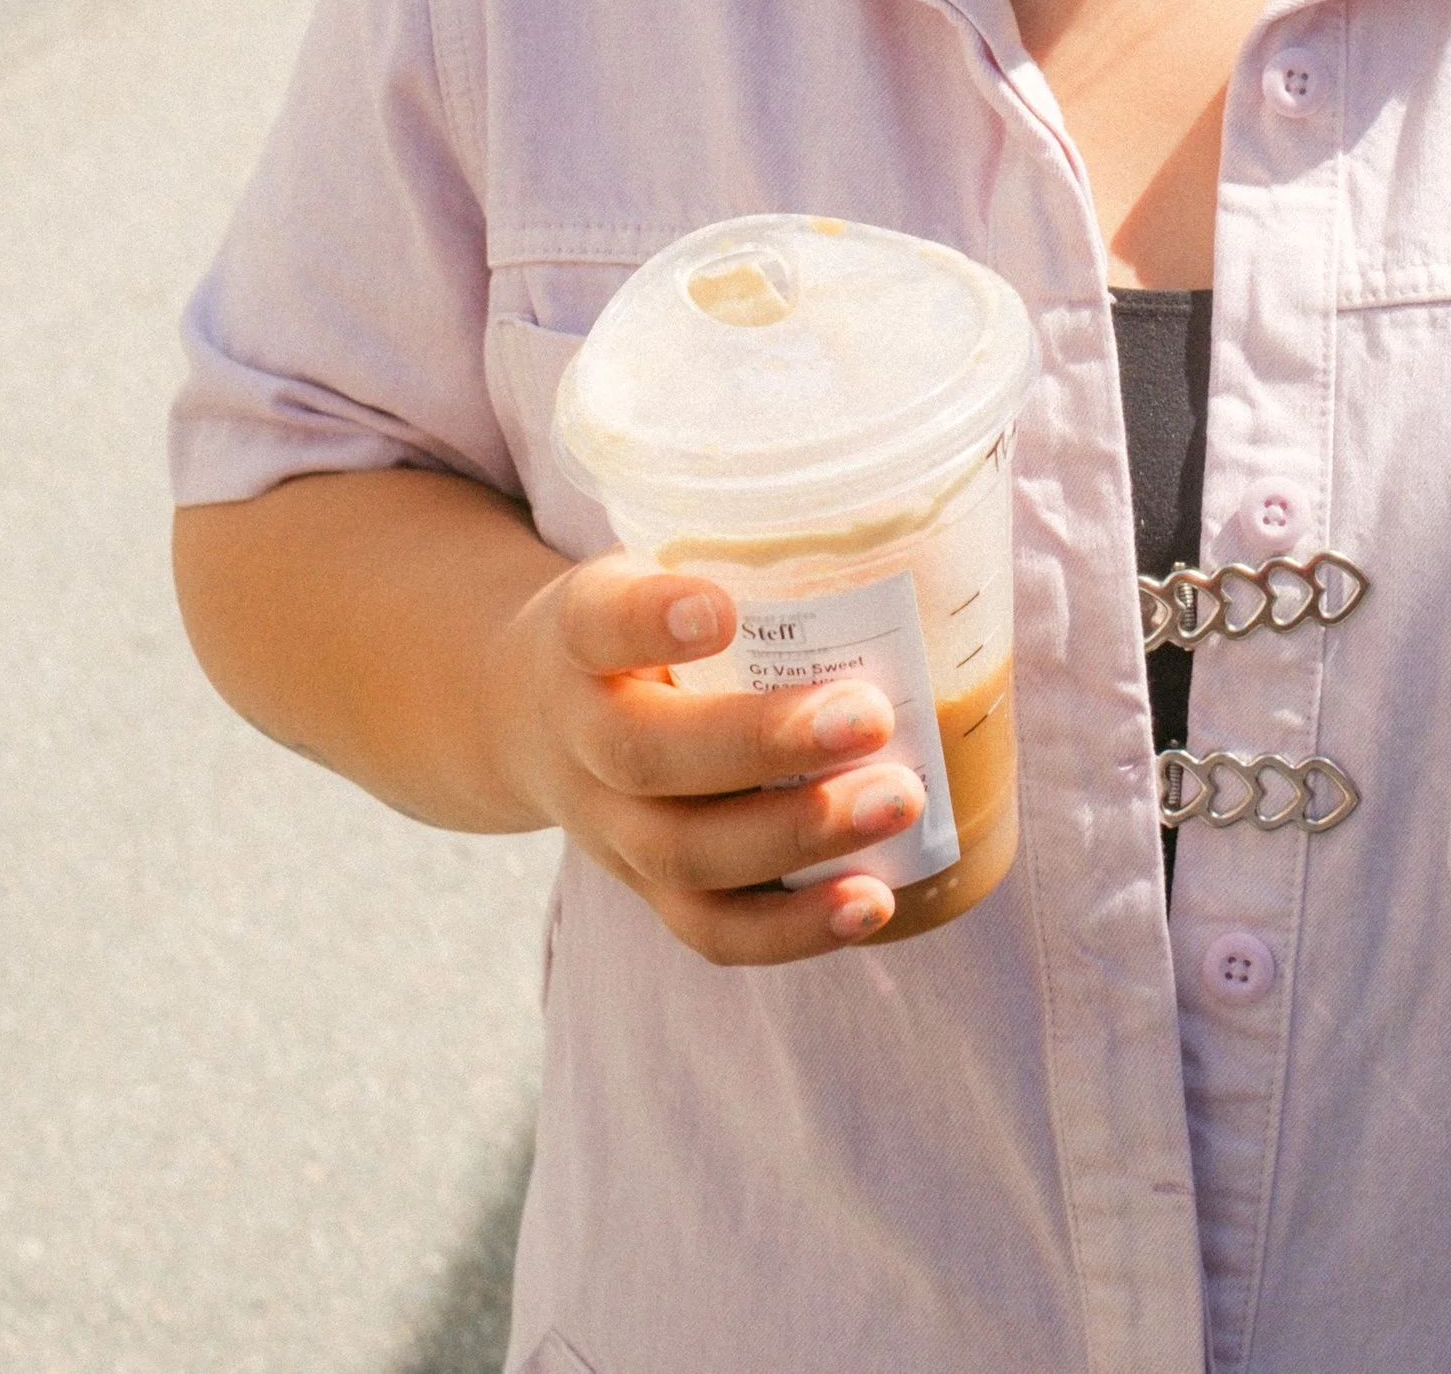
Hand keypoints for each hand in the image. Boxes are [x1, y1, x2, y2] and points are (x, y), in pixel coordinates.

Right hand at [489, 554, 925, 963]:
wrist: (533, 714)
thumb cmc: (642, 622)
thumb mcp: (657, 565)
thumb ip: (746, 556)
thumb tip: (917, 523)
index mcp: (578, 637)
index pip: (596, 622)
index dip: (651, 620)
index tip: (721, 610)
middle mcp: (581, 737)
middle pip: (648, 756)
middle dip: (765, 743)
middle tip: (871, 715)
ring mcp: (611, 828)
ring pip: (686, 853)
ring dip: (800, 837)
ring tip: (899, 800)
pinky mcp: (650, 890)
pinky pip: (713, 927)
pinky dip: (795, 928)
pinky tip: (873, 901)